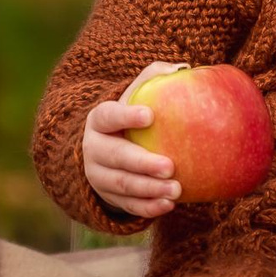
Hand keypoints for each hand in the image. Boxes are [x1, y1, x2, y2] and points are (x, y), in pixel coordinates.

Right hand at [82, 62, 186, 219]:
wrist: (110, 148)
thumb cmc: (133, 115)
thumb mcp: (137, 94)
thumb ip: (155, 78)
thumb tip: (181, 69)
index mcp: (100, 120)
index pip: (108, 116)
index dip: (126, 116)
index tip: (150, 115)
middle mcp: (94, 149)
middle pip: (115, 156)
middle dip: (142, 163)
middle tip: (170, 165)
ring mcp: (99, 175)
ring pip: (121, 184)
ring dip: (148, 189)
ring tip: (176, 189)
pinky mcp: (109, 197)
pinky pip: (128, 205)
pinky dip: (147, 207)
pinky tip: (168, 205)